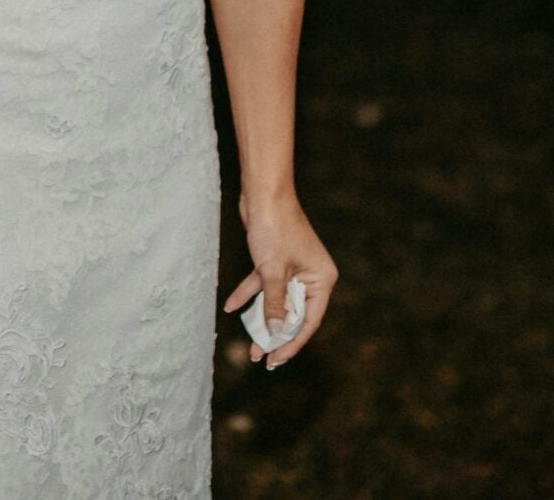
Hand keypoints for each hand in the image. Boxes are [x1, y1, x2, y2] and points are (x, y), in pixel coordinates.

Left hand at [226, 193, 336, 371]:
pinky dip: (249, 294)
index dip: (292, 342)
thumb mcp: (272, 272)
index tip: (276, 358)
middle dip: (275, 335)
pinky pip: (263, 284)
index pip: (309, 320)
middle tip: (260, 356)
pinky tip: (231, 306)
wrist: (262, 193)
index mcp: (321, 279)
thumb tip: (273, 333)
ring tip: (248, 344)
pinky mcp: (275, 260)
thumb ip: (273, 304)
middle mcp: (311, 275)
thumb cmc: (274, 229)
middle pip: (293, 313)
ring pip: (277, 301)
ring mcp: (293, 268)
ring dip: (261, 320)